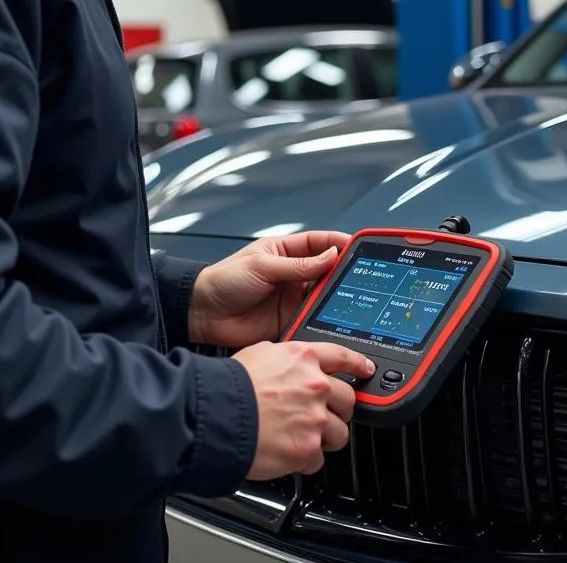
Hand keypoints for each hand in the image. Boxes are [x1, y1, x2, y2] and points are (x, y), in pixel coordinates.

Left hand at [188, 231, 350, 347]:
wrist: (203, 314)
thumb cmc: (224, 280)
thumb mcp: (262, 265)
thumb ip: (297, 265)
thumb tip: (330, 255)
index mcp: (286, 252)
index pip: (320, 243)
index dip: (340, 244)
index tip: (359, 247)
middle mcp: (293, 275)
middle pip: (328, 273)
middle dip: (344, 274)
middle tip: (363, 279)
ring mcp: (293, 299)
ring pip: (324, 299)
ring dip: (336, 301)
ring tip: (352, 302)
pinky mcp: (289, 322)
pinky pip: (312, 321)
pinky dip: (324, 323)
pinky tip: (334, 324)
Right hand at [233, 340, 374, 479]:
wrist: (218, 414)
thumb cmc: (231, 385)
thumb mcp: (261, 353)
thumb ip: (286, 359)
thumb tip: (291, 367)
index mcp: (303, 358)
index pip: (342, 356)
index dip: (358, 364)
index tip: (365, 369)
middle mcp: (315, 385)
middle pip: (348, 399)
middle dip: (339, 409)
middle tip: (322, 414)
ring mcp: (315, 418)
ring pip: (340, 433)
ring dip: (325, 437)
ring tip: (303, 437)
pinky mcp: (308, 449)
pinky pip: (318, 459)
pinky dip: (306, 459)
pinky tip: (289, 452)